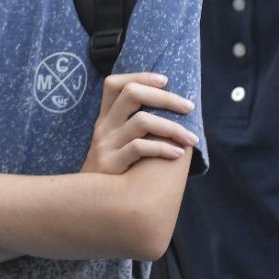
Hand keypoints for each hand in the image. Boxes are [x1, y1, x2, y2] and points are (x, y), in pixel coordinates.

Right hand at [82, 72, 197, 174]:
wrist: (87, 202)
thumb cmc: (113, 170)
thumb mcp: (114, 142)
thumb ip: (132, 126)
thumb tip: (172, 112)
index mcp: (106, 117)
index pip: (115, 84)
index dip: (140, 76)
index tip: (165, 80)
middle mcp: (104, 126)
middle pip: (132, 94)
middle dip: (165, 97)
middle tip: (189, 107)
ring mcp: (106, 144)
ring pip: (141, 121)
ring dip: (171, 127)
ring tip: (191, 139)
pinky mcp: (111, 163)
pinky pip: (139, 148)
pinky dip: (163, 148)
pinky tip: (178, 154)